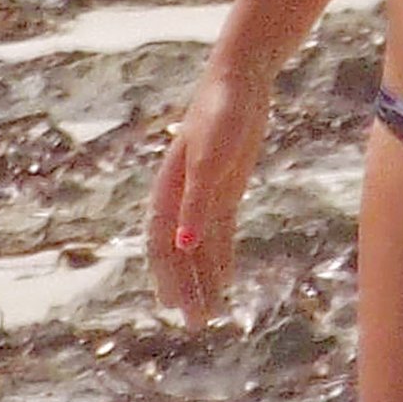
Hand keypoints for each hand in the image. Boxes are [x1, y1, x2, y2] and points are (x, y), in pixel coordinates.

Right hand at [147, 67, 273, 327]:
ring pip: (199, 246)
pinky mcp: (226, 187)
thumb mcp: (213, 158)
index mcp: (170, 186)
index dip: (167, 274)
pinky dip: (220, 258)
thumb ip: (198, 201)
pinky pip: (219, 232)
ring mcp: (204, 191)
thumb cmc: (223, 112)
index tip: (175, 306)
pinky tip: (226, 281)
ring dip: (202, 278)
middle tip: (196, 323)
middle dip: (184, 285)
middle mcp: (182, 193)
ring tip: (209, 312)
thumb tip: (186, 245)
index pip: (161, 240)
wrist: (241, 78)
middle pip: (178, 249)